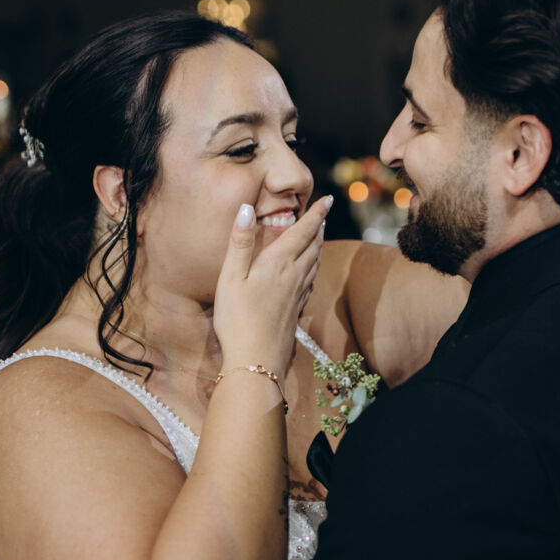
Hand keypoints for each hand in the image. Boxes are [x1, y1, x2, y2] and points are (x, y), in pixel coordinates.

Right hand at [213, 195, 331, 383]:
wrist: (256, 360)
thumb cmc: (237, 319)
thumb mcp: (231, 277)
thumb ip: (239, 243)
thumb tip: (246, 208)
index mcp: (279, 263)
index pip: (303, 231)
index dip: (317, 214)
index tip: (329, 199)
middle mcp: (294, 276)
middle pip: (313, 246)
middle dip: (319, 227)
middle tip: (324, 214)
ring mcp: (298, 295)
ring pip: (315, 264)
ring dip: (319, 246)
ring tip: (319, 237)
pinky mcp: (296, 311)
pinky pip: (310, 282)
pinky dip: (313, 268)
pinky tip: (309, 273)